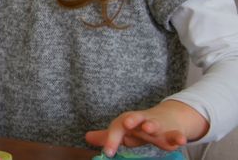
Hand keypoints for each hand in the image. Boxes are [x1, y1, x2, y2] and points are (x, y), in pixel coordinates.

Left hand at [84, 100, 208, 156]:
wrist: (168, 117)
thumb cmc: (140, 127)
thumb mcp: (125, 131)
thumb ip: (109, 136)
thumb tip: (87, 137)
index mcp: (128, 122)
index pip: (117, 128)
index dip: (111, 139)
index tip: (107, 152)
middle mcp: (142, 122)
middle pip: (135, 119)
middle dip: (131, 121)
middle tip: (126, 124)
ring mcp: (158, 126)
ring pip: (155, 124)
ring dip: (152, 125)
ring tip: (148, 128)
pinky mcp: (173, 132)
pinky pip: (176, 134)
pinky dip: (178, 136)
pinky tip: (181, 140)